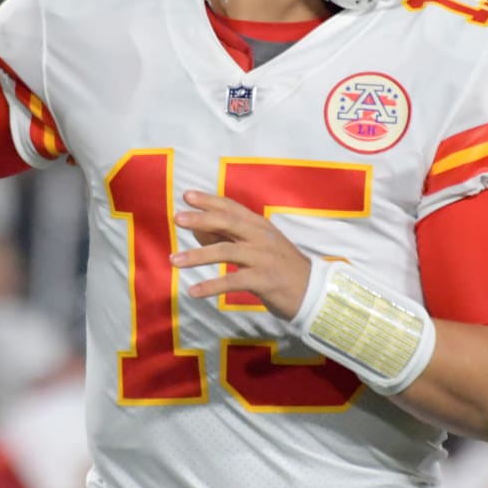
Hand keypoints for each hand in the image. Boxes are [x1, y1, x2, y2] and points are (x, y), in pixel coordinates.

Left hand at [170, 191, 311, 319]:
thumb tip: (198, 229)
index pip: (231, 207)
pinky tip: (193, 291)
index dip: (209, 200)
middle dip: (201, 219)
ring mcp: (263, 258)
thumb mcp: (258, 246)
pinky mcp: (264, 280)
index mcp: (260, 225)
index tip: (187, 195)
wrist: (313, 291)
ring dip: (197, 256)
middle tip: (177, 218)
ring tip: (174, 261)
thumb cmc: (280, 267)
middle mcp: (261, 237)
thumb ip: (230, 236)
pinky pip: (232, 281)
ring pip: (225, 252)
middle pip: (227, 222)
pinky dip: (211, 286)